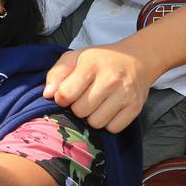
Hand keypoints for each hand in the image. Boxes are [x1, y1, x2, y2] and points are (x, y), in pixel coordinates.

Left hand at [43, 41, 159, 131]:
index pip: (65, 94)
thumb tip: (47, 94)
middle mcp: (110, 79)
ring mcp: (125, 94)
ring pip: (96, 123)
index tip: (68, 93)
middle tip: (85, 97)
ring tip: (97, 103)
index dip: (62, 97)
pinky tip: (109, 109)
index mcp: (92, 64)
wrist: (138, 59)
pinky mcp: (135, 107)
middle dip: (78, 107)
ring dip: (93, 117)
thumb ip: (57, 73)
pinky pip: (113, 128)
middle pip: (80, 111)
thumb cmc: (102, 60)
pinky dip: (108, 123)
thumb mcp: (76, 57)